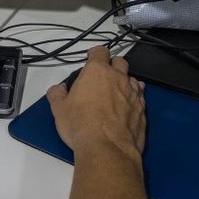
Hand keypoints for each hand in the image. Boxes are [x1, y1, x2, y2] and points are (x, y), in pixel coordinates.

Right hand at [46, 46, 146, 163]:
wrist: (106, 147)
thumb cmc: (82, 125)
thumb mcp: (59, 109)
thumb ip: (57, 94)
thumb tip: (58, 89)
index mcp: (96, 72)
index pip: (100, 51)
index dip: (96, 53)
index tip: (92, 58)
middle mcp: (117, 78)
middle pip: (120, 61)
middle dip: (113, 65)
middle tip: (105, 75)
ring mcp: (132, 93)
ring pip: (132, 79)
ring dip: (125, 82)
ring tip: (116, 93)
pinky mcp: (142, 109)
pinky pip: (140, 97)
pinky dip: (134, 98)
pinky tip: (127, 106)